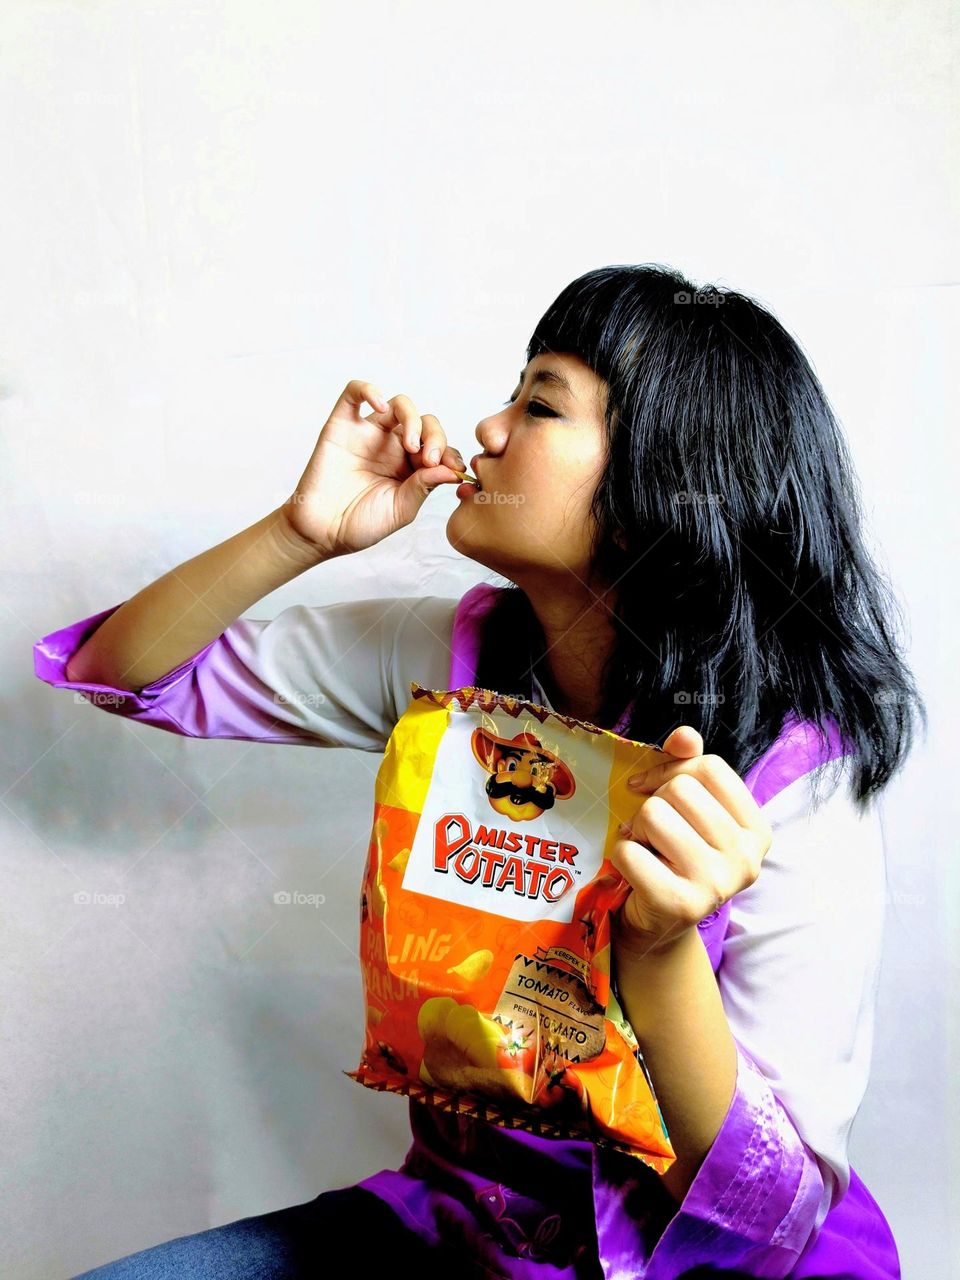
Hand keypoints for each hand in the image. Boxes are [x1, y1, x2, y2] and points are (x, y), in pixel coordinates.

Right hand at [279, 379, 467, 557]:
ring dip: (412, 417)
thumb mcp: (401, 510)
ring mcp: (368, 434)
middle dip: (434, 437)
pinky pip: (354, 393)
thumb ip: (424, 487)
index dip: (449, 453)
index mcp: (410, 466)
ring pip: (398, 405)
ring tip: (410, 444)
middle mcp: (392, 446)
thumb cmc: (360, 524)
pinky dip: (368, 390)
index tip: (454, 469)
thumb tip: (452, 470)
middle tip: (428, 459)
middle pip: (424, 422)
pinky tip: (380, 405)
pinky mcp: (342, 425)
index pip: (438, 446)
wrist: (322, 532)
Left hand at [610, 726, 773, 957]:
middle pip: (680, 789)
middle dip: (652, 804)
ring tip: (645, 849)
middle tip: (651, 832)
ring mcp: (717, 884)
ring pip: (653, 815)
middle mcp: (746, 858)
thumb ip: (688, 767)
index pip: (710, 768)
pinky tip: (635, 870)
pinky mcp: (681, 904)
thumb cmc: (673, 856)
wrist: (658, 925)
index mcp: (756, 830)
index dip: (671, 769)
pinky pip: (629, 851)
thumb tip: (685, 735)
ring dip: (635, 829)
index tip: (652, 787)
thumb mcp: (687, 810)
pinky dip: (620, 855)